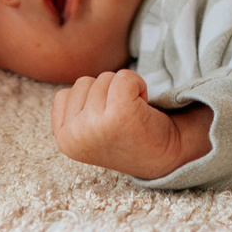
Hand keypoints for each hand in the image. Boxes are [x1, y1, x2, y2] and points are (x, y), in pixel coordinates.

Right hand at [50, 70, 210, 179]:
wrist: (168, 156)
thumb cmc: (128, 138)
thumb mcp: (88, 130)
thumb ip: (74, 110)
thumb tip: (66, 74)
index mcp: (64, 140)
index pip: (65, 94)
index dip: (90, 101)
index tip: (105, 124)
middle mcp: (75, 134)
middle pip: (84, 83)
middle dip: (106, 94)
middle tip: (122, 120)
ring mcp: (96, 125)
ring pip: (104, 78)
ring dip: (122, 90)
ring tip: (132, 115)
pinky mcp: (120, 113)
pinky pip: (124, 77)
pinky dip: (138, 84)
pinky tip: (143, 106)